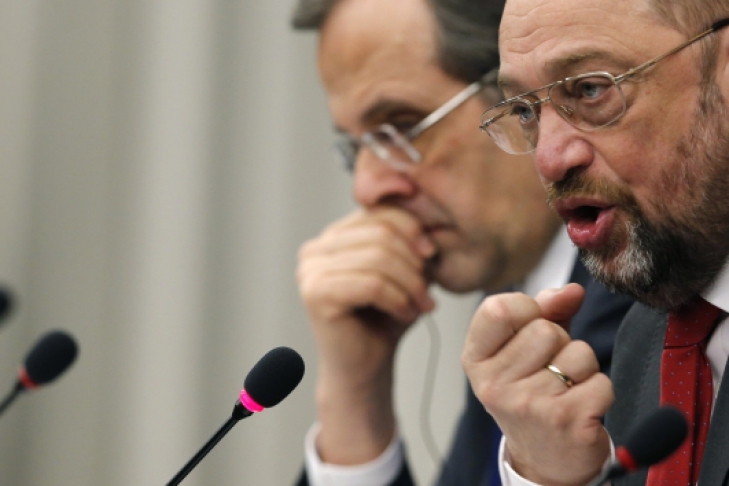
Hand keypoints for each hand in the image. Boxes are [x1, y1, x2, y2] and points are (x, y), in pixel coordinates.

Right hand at [297, 207, 435, 462]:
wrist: (365, 369)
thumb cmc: (385, 319)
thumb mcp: (402, 271)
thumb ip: (406, 240)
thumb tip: (423, 211)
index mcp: (333, 236)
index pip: (379, 213)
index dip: (412, 229)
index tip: (431, 255)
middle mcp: (314, 249)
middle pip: (380, 233)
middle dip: (413, 263)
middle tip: (428, 292)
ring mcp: (309, 270)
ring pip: (378, 258)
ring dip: (410, 284)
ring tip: (420, 305)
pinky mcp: (315, 294)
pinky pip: (371, 284)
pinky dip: (398, 299)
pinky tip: (406, 314)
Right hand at [462, 284, 612, 485]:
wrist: (544, 461)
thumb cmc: (532, 395)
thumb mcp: (522, 351)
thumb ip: (544, 312)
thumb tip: (572, 291)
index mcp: (476, 361)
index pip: (499, 308)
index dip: (527, 308)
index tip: (531, 325)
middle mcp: (495, 385)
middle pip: (546, 330)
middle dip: (561, 343)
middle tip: (550, 370)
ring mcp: (530, 406)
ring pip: (579, 353)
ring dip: (583, 367)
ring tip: (566, 388)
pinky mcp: (567, 422)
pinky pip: (601, 381)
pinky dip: (600, 391)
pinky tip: (581, 407)